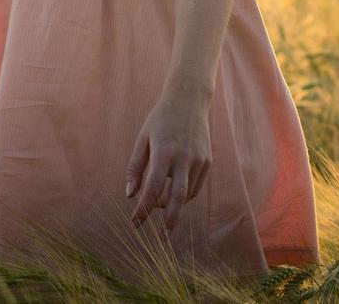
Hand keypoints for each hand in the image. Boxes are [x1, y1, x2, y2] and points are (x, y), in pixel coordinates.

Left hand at [125, 91, 211, 232]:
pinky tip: (173, 191)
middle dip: (169, 220)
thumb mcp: (142, 139)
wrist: (189, 100)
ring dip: (173, 205)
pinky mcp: (208, 161)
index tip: (135, 222)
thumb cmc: (160, 120)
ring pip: (187, 194)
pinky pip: (196, 186)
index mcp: (164, 151)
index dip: (143, 208)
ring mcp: (199, 160)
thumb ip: (135, 168)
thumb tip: (129, 195)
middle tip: (161, 238)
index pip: (153, 187)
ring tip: (160, 205)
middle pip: (177, 197)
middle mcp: (184, 157)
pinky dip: (184, 194)